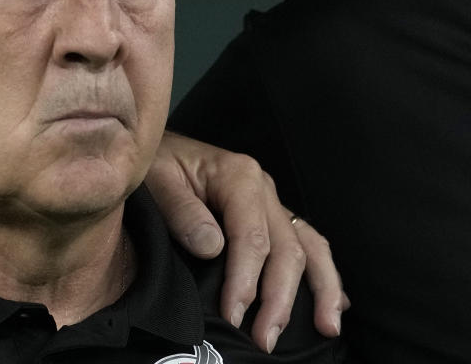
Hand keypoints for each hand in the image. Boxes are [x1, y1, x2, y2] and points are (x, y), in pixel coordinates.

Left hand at [146, 131, 348, 352]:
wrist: (152, 149)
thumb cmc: (155, 165)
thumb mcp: (156, 179)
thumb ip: (181, 211)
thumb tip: (213, 247)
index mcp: (239, 176)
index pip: (252, 238)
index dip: (246, 281)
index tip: (232, 316)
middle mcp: (263, 188)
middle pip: (287, 249)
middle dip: (279, 299)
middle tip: (265, 340)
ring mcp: (271, 202)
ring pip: (309, 247)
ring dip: (321, 291)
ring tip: (327, 328)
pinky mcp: (271, 215)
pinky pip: (307, 243)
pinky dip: (323, 274)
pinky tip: (337, 303)